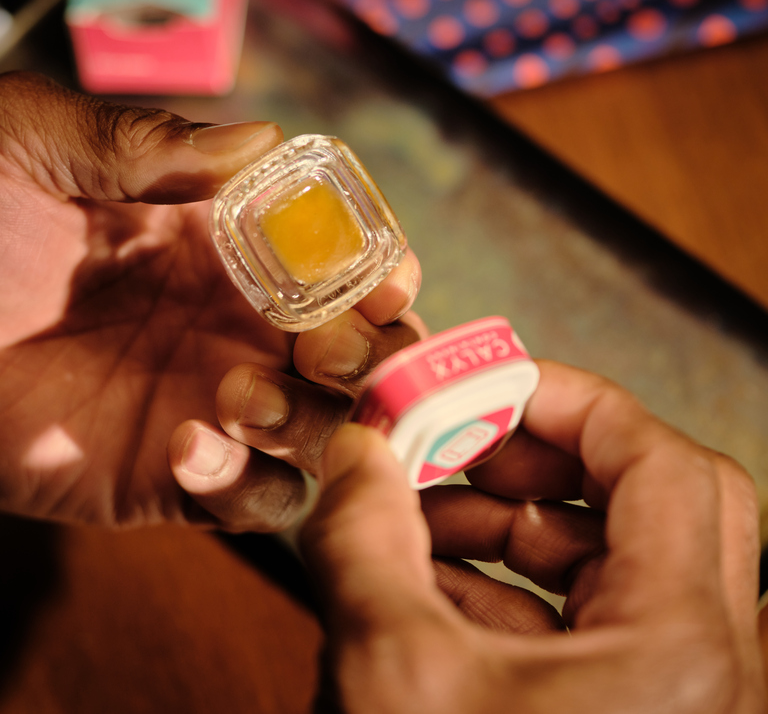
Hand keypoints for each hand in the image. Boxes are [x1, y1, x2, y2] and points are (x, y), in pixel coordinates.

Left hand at [0, 71, 421, 530]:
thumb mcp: (29, 142)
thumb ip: (142, 138)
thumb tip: (265, 141)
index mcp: (220, 247)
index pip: (338, 259)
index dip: (377, 268)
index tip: (383, 277)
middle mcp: (231, 327)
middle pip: (357, 353)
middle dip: (371, 354)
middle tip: (326, 349)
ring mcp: (209, 406)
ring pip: (325, 431)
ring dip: (311, 419)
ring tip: (234, 395)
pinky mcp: (173, 480)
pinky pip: (258, 500)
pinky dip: (252, 484)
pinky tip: (185, 447)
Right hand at [301, 360, 765, 712]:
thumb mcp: (391, 668)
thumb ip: (367, 534)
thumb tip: (360, 447)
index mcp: (680, 650)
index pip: (663, 463)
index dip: (569, 403)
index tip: (484, 382)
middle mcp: (705, 671)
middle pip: (658, 504)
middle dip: (545, 460)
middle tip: (458, 441)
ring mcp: (669, 700)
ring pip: (619, 564)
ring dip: (518, 524)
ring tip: (419, 514)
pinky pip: (585, 626)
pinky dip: (511, 588)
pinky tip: (428, 580)